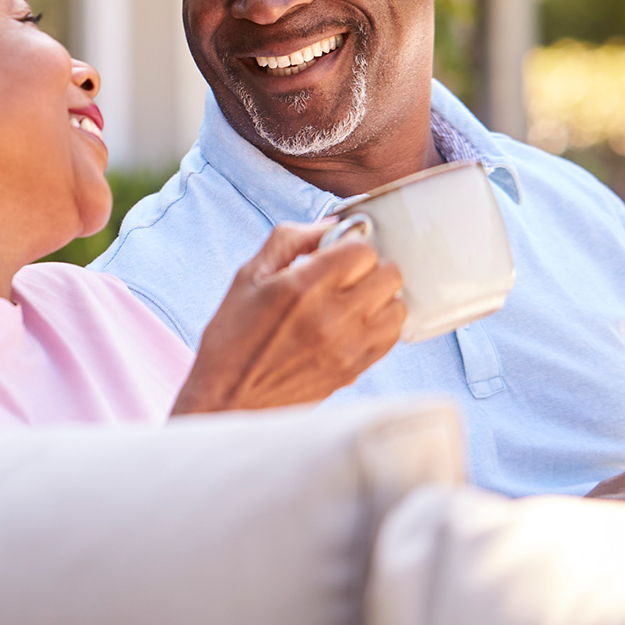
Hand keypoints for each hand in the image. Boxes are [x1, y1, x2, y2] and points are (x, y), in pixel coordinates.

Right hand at [170, 221, 404, 414]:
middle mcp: (331, 318)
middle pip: (389, 275)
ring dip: (380, 298)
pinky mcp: (354, 371)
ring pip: (396, 307)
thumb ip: (291, 239)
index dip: (350, 245)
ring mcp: (347, 348)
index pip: (362, 250)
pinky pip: (391, 338)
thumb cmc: (233, 336)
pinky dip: (381, 326)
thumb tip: (332, 224)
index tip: (336, 254)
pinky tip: (357, 324)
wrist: (227, 399)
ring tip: (355, 301)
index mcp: (302, 287)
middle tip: (348, 275)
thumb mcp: (250, 275)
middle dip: (370, 267)